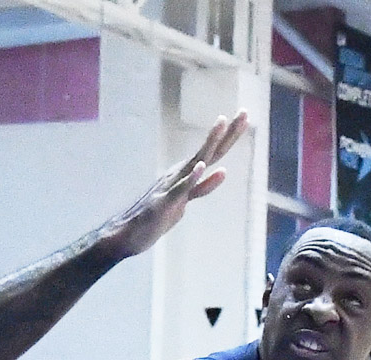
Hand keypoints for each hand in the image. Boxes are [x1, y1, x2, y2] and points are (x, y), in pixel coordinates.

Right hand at [104, 111, 248, 260]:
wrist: (125, 235)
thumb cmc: (155, 218)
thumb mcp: (183, 201)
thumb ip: (201, 187)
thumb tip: (221, 171)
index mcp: (185, 175)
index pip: (213, 153)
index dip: (230, 135)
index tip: (245, 116)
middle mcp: (179, 175)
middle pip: (209, 152)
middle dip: (227, 133)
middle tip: (245, 112)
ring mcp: (171, 187)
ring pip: (195, 162)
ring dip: (209, 144)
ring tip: (222, 123)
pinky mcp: (164, 203)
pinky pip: (180, 190)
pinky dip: (192, 178)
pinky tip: (202, 166)